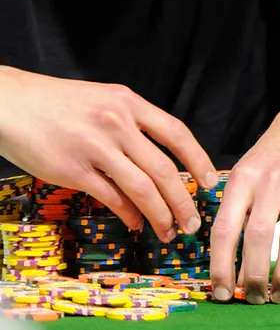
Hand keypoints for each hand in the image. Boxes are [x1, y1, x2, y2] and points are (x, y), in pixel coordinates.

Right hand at [0, 66, 214, 239]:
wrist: (13, 104)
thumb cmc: (58, 103)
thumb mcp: (104, 100)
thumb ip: (132, 122)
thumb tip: (158, 159)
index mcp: (129, 103)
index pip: (176, 133)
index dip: (197, 159)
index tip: (209, 182)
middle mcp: (118, 124)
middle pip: (162, 169)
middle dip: (182, 200)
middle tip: (193, 222)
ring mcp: (96, 148)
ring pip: (141, 188)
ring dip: (160, 214)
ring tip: (168, 231)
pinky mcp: (73, 170)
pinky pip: (111, 197)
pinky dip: (128, 214)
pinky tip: (136, 223)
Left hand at [208, 99, 279, 304]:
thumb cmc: (274, 159)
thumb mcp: (247, 173)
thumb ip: (236, 211)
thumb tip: (228, 267)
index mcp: (244, 178)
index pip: (226, 228)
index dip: (221, 265)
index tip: (222, 292)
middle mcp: (273, 182)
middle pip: (259, 238)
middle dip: (254, 277)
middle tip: (252, 300)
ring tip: (277, 299)